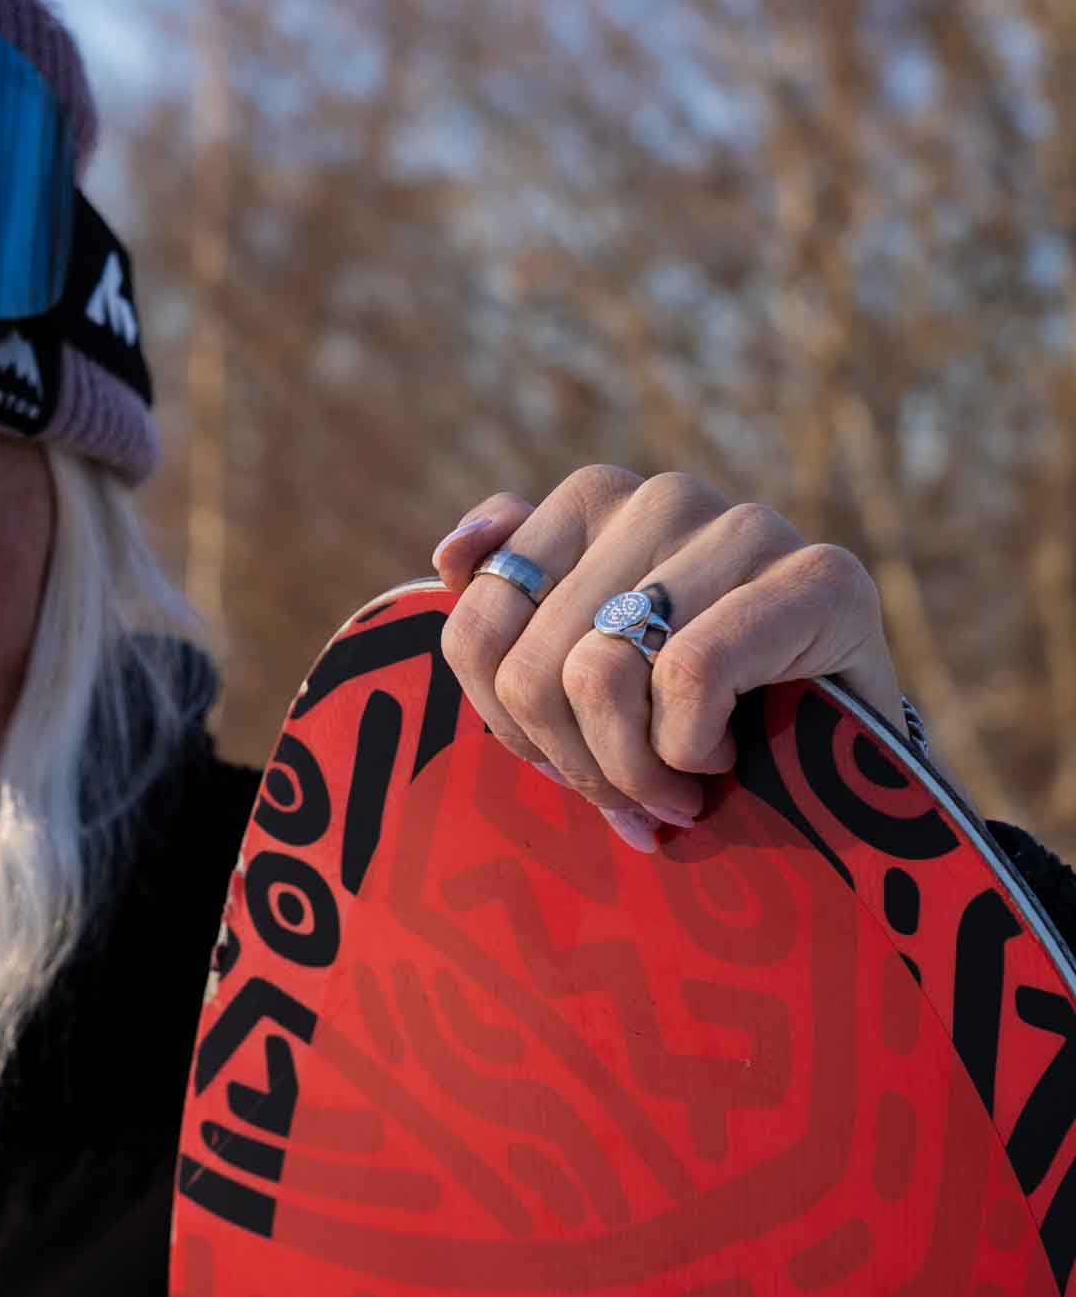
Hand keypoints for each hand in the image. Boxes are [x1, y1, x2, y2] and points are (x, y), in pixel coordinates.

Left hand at [429, 467, 903, 847]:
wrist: (845, 757)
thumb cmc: (695, 716)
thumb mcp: (585, 664)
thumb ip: (509, 595)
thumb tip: (451, 554)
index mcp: (590, 503)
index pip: (476, 630)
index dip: (508, 727)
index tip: (561, 761)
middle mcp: (659, 497)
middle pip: (532, 668)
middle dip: (576, 763)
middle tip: (631, 798)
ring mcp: (742, 525)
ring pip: (600, 676)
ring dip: (634, 769)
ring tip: (676, 787)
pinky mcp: (821, 574)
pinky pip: (690, 675)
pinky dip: (693, 746)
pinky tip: (725, 756)